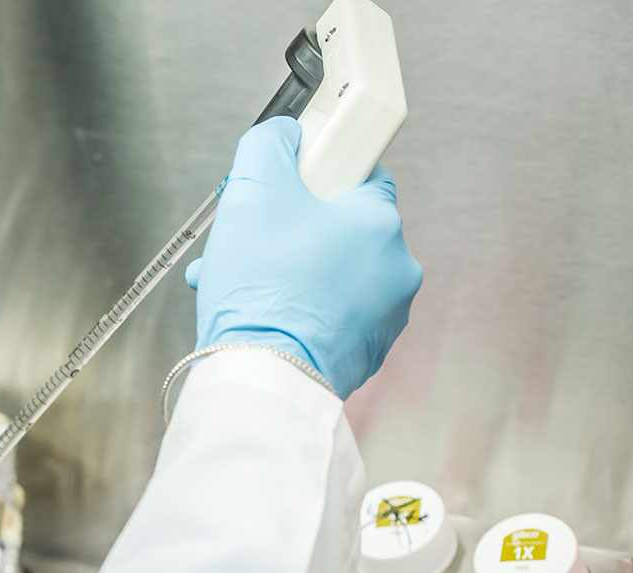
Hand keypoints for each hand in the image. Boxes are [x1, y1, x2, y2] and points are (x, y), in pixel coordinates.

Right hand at [185, 116, 420, 398]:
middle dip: (285, 231)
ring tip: (236, 283)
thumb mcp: (253, 190)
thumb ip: (270, 144)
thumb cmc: (264, 290)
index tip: (288, 185)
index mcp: (380, 222)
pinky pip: (327, 316)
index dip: (318, 174)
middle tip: (246, 241)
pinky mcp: (365, 354)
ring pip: (327, 276)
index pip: (361, 175)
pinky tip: (256, 314)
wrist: (264, 377)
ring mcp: (384, 316)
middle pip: (336, 230)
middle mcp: (395, 269)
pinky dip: (295, 311)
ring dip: (283, 273)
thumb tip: (284, 134)